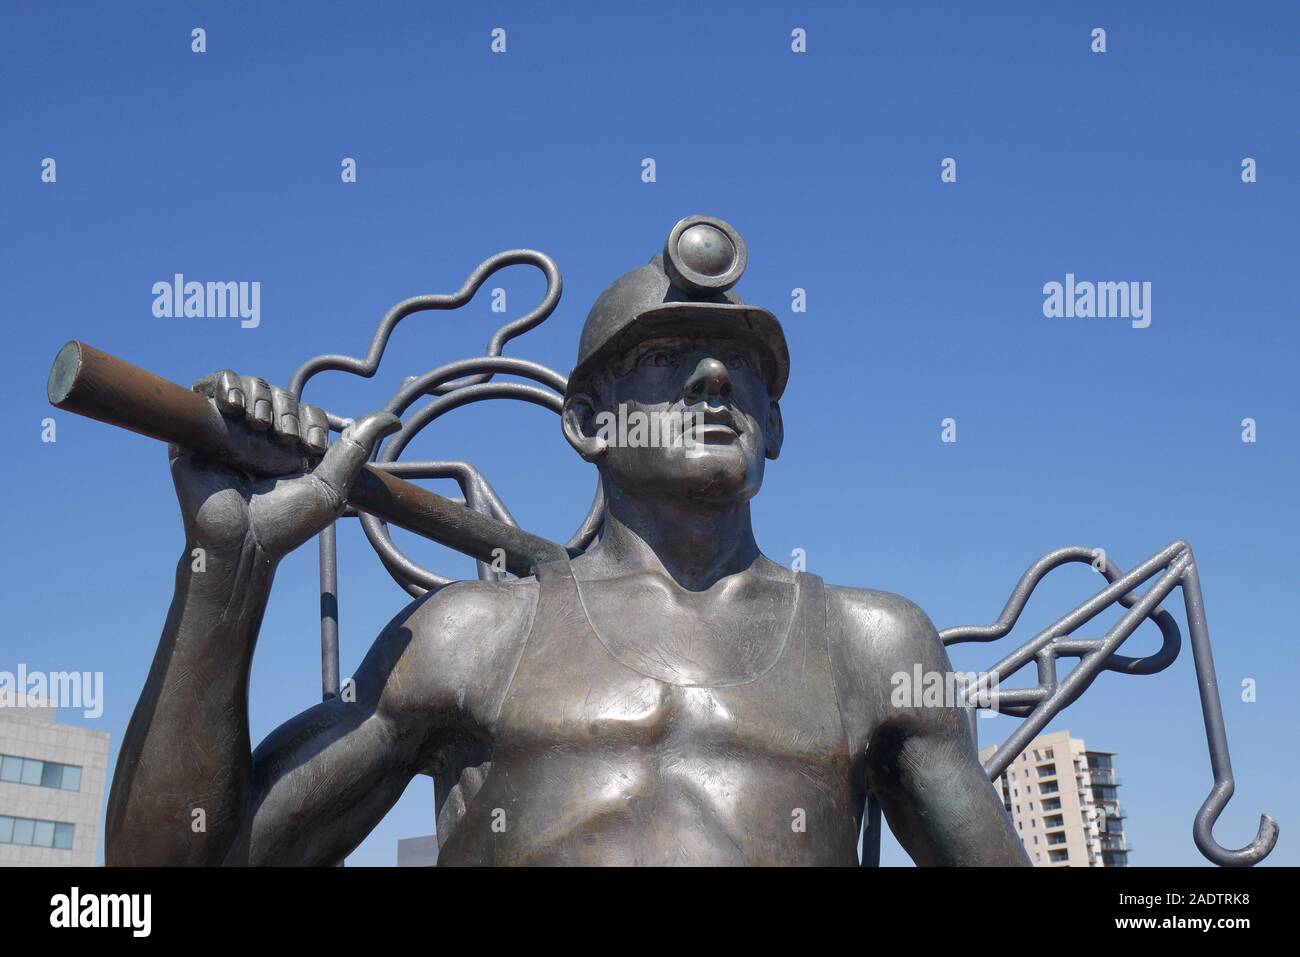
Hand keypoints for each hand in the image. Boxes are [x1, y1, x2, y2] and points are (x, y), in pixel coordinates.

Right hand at [171, 371, 399, 559]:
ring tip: (259, 425)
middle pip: (278, 393)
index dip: (312, 421)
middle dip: (286, 409)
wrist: (242, 543)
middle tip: (283, 441)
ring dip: (260, 396)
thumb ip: (358, 447)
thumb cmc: (286, 523)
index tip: (312, 451)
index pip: (305, 409)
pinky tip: (234, 405)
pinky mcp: (196, 430)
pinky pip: (207, 386)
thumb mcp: (333, 484)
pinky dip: (224, 384)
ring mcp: (227, 431)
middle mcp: (258, 436)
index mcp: (288, 447)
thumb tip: (393, 419)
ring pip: (247, 385)